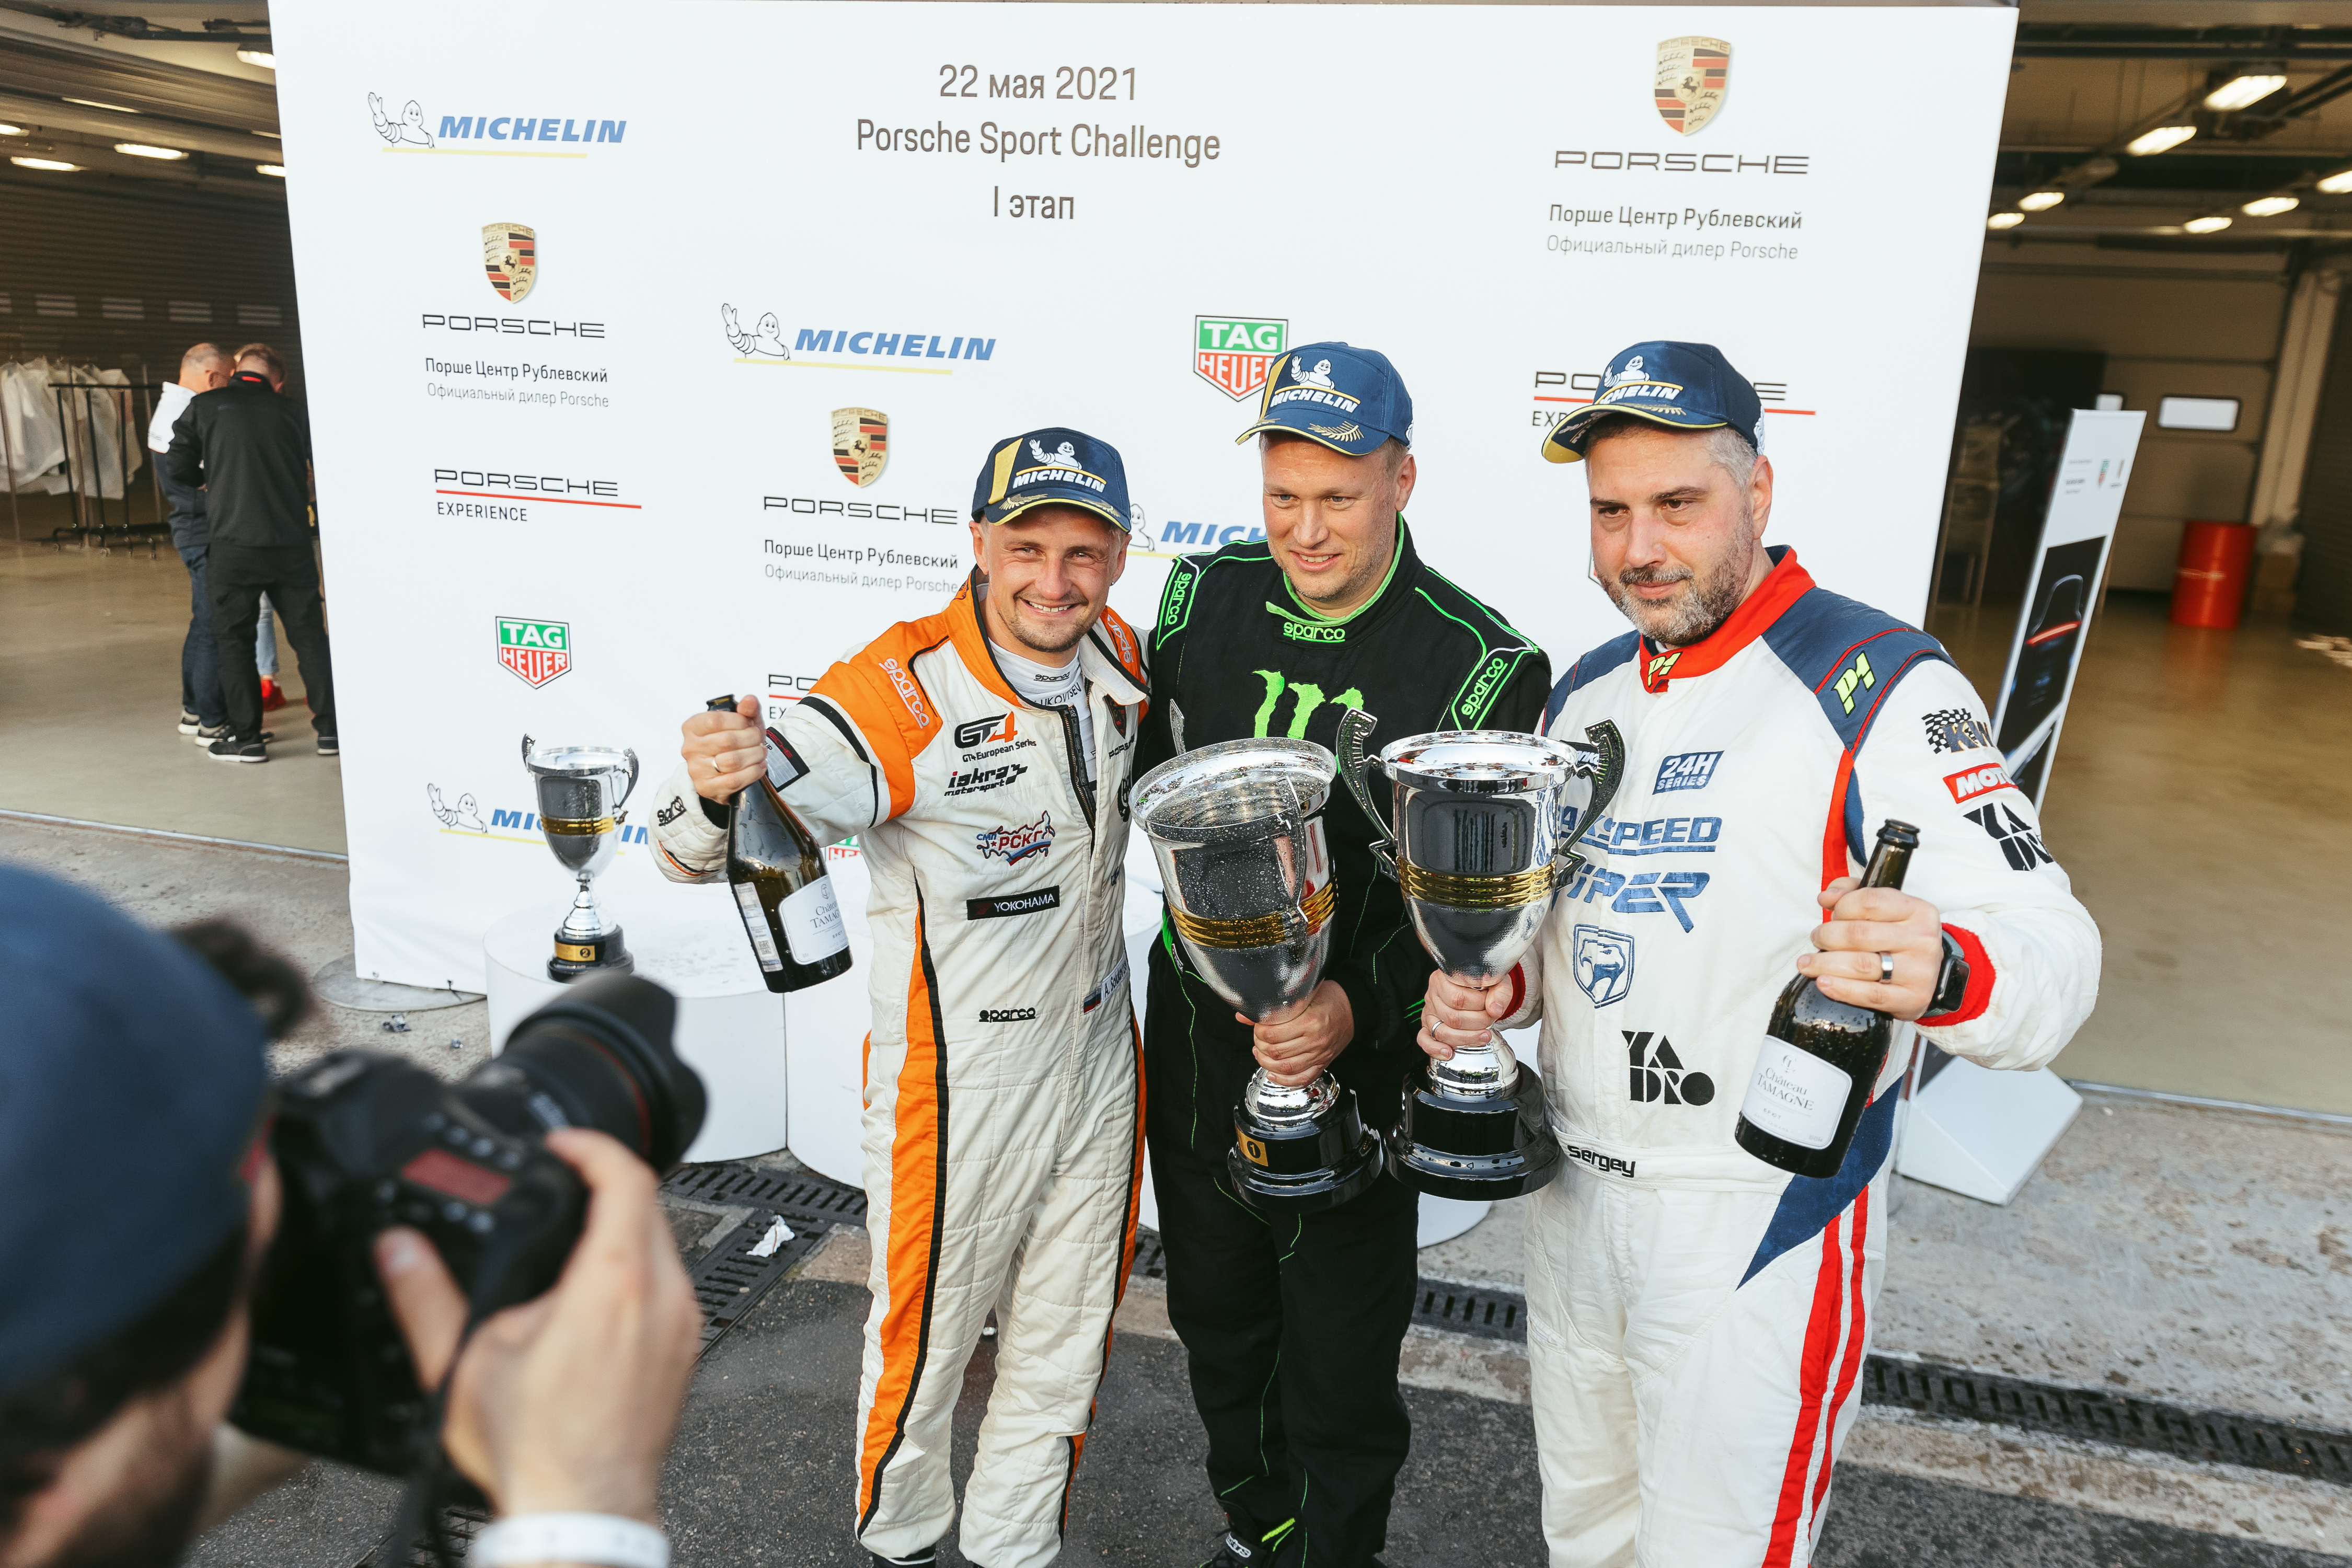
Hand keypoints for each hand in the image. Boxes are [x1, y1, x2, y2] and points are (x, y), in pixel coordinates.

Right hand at [373, 1130, 701, 1523]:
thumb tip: (397, 1251)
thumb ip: (426, 1297)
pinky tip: (599, 1290)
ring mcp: (683, 1324)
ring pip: (665, 1244)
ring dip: (626, 1227)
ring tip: (575, 1235)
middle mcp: (662, 1296)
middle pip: (649, 1204)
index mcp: (613, 1283)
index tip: (563, 1144)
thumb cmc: (534, 1451)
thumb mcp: (462, 1364)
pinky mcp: (686, 1349)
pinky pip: (671, 1284)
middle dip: (606, 1182)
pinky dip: (639, 1268)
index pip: (624, 1177)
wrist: (582, 1512)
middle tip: (564, 1181)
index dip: (591, 1147)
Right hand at [680, 694, 762, 803]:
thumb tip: (750, 700)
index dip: (739, 721)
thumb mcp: (742, 722)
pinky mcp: (706, 787)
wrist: (728, 770)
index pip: (715, 720)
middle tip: (759, 739)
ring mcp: (696, 769)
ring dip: (754, 755)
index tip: (749, 724)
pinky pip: (734, 780)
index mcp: (692, 727)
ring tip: (761, 752)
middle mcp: (690, 748)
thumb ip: (747, 709)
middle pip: (727, 741)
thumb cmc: (734, 742)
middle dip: (751, 738)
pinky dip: (753, 772)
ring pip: (732, 761)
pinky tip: (759, 765)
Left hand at [1242, 980, 1353, 1086]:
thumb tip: (1244, 1015)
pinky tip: (1273, 1074)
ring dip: (1266, 1063)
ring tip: (1260, 1053)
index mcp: (1310, 1021)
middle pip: (1276, 1052)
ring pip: (1286, 1068)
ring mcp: (1320, 1055)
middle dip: (1260, 1046)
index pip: (1273, 1034)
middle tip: (1258, 1039)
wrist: (1354, 1009)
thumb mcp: (1303, 995)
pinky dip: (1284, 1081)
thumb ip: (1274, 1006)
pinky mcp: (1323, 1063)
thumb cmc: (1329, 998)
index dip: (1258, 1032)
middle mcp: (1315, 1040)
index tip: (1257, 1026)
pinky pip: (1302, 1079)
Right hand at [1417, 971, 1511, 1061]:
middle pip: (1452, 1017)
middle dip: (1477, 1024)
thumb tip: (1494, 1009)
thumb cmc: (1483, 983)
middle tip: (1491, 1021)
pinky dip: (1435, 1049)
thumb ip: (1500, 992)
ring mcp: (1430, 1011)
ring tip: (1483, 1037)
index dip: (1479, 1007)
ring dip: (1466, 1038)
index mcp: (1445, 978)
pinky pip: (1424, 1039)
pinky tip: (1449, 1053)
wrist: (1479, 987)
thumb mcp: (1497, 981)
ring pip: (1442, 1032)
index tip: (1492, 1008)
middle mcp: (1433, 993)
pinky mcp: (1428, 1026)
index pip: (1459, 998)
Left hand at [1797, 877, 1943, 1020]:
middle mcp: (1922, 939)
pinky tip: (1824, 983)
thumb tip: (1826, 897)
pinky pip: (1871, 995)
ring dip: (1825, 963)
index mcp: (1918, 910)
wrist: (1928, 974)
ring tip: (1808, 963)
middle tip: (1817, 939)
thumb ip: (1852, 894)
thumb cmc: (1898, 937)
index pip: (1869, 901)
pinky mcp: (1912, 998)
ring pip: (1861, 965)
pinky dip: (1842, 989)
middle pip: (1859, 934)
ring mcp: (1919, 970)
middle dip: (1827, 936)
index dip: (1842, 907)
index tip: (1832, 915)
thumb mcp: (1884, 908)